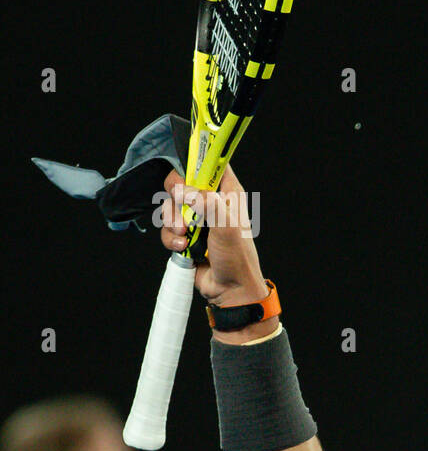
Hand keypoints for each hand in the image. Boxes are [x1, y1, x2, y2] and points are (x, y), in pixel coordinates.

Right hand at [158, 166, 268, 307]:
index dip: (197, 160)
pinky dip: (170, 238)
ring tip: (184, 237)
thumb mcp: (227, 228)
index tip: (187, 170)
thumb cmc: (237, 259)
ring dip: (172, 222)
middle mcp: (211, 201)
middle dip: (175, 199)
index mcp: (228, 193)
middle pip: (181, 182)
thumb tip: (185, 192)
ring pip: (170, 205)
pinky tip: (182, 248)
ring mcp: (196, 218)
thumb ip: (208, 205)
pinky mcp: (185, 233)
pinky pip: (167, 227)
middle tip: (182, 214)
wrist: (230, 289)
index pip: (212, 164)